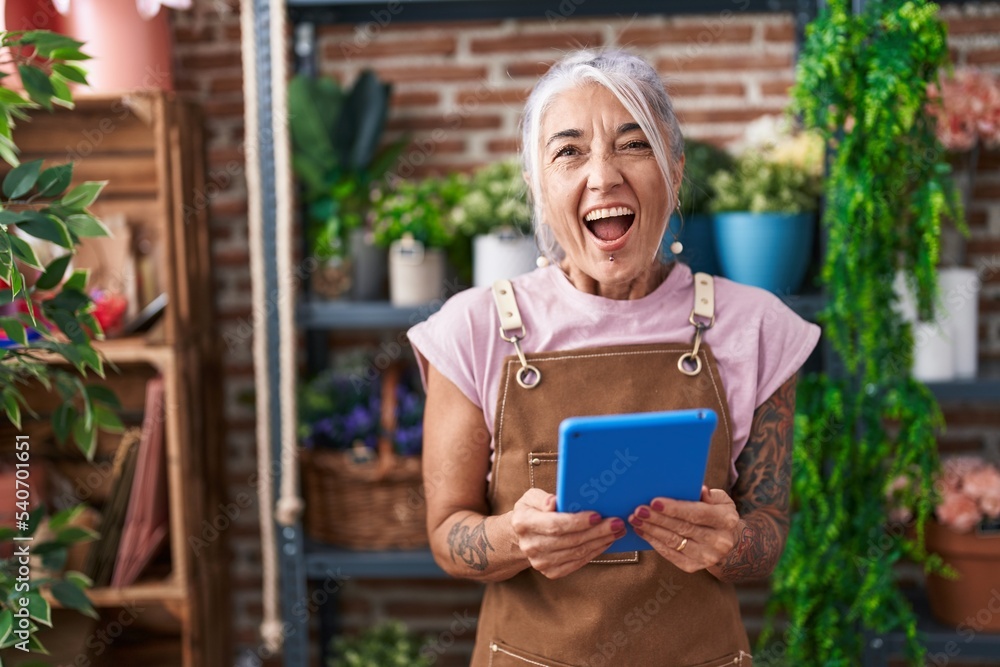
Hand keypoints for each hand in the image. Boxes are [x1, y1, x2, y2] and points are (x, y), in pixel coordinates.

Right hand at [510, 488, 625, 578]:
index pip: (555, 524)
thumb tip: (554, 502)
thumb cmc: (531, 512)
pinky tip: (605, 542)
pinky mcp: (551, 572)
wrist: (522, 537)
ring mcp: (540, 562)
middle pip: (570, 540)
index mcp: (523, 523)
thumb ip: (543, 498)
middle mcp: (530, 545)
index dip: (578, 522)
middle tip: (616, 523)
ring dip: (600, 542)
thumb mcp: (531, 498)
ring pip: (577, 553)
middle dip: (597, 532)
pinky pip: (577, 563)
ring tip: (616, 531)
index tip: (597, 515)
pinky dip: (594, 552)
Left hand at [627, 486, 739, 572]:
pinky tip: (642, 532)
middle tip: (638, 510)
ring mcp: (706, 557)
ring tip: (635, 520)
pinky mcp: (693, 567)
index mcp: (726, 521)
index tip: (654, 501)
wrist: (727, 542)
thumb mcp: (721, 500)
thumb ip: (710, 495)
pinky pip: (669, 553)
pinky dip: (654, 542)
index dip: (675, 508)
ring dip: (651, 530)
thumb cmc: (717, 514)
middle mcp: (719, 542)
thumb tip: (699, 490)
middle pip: (682, 528)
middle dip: (657, 519)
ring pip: (673, 542)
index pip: (698, 513)